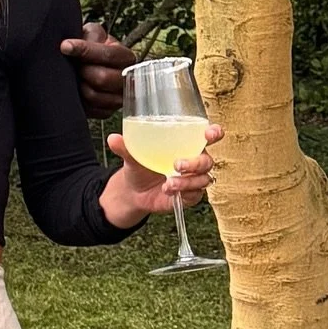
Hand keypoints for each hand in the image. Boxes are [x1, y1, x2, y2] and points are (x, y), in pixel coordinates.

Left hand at [61, 21, 135, 119]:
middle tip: (75, 66)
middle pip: (102, 78)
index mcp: (126, 58)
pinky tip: (76, 89)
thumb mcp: (93, 33)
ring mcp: (118, 99)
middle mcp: (127, 80)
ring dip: (79, 85)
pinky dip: (79, 99)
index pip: (108, 55)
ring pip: (93, 95)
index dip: (85, 50)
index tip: (65, 46)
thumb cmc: (90, 46)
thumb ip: (90, 35)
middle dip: (83, 71)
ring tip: (76, 77)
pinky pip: (90, 110)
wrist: (85, 65)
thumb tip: (72, 46)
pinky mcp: (106, 112)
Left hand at [103, 124, 221, 224]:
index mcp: (186, 144)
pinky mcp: (189, 195)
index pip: (207, 136)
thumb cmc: (139, 166)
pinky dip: (184, 193)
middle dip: (196, 162)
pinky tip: (169, 191)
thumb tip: (113, 138)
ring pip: (204, 179)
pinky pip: (196, 195)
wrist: (134, 191)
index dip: (214, 133)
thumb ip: (126, 147)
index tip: (210, 133)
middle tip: (177, 164)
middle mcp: (194, 160)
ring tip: (169, 183)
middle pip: (207, 160)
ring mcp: (193, 179)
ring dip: (188, 182)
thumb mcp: (132, 156)